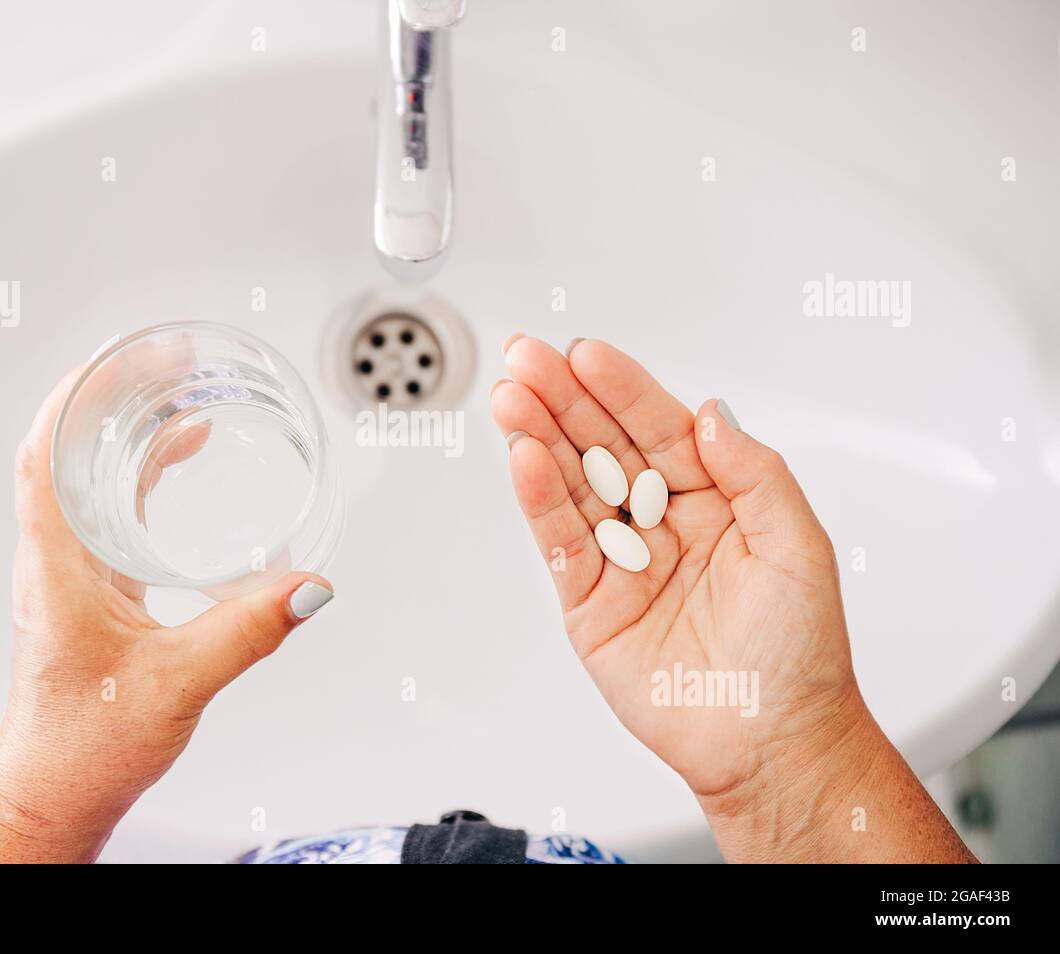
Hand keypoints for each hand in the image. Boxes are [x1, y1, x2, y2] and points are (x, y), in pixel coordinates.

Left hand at [0, 369, 333, 861]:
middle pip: (68, 452)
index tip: (112, 355)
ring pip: (89, 479)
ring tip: (182, 398)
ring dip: (129, 433)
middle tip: (165, 363)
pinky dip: (141, 476)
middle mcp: (56, 562)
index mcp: (58, 568)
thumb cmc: (84, 745)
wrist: (56, 791)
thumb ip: (248, 631)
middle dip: (115, 399)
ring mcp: (70, 575)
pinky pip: (109, 511)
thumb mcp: (178, 682)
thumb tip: (307, 586)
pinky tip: (177, 468)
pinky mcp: (89, 593)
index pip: (43, 455)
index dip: (72, 396)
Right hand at [491, 335, 970, 861]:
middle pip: (603, 446)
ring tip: (509, 398)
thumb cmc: (798, 654)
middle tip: (525, 359)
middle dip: (562, 400)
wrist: (772, 743)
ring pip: (572, 486)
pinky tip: (523, 460)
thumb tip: (710, 414)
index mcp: (715, 501)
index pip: (658, 428)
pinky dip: (538, 501)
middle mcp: (663, 523)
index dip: (621, 389)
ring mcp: (623, 561)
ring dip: (537, 438)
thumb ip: (754, 471)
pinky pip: (560, 544)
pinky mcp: (591, 604)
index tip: (586, 354)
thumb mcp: (798, 544)